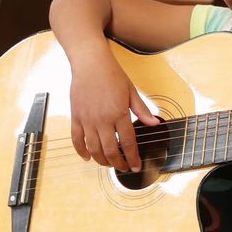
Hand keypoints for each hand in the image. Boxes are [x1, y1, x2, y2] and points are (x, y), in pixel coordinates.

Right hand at [68, 47, 159, 171]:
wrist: (90, 63)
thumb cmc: (112, 74)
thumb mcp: (131, 91)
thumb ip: (142, 110)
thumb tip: (154, 123)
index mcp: (119, 113)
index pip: (128, 142)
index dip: (133, 158)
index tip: (136, 166)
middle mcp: (102, 120)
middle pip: (110, 150)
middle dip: (118, 163)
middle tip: (123, 168)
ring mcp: (87, 119)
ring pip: (93, 149)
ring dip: (102, 160)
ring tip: (109, 164)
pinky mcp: (76, 117)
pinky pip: (76, 139)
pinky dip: (81, 151)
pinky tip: (87, 158)